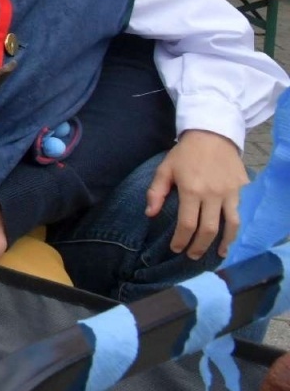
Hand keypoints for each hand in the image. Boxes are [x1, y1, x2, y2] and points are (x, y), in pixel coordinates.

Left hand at [146, 130, 248, 258]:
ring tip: (218, 254)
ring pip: (230, 225)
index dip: (181, 240)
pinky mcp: (242, 188)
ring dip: (224, 242)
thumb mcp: (165, 169)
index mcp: (191, 190)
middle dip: (200, 246)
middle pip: (209, 229)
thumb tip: (149, 214)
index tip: (176, 249)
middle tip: (193, 256)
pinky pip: (240, 212)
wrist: (213, 134)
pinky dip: (236, 228)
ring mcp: (230, 192)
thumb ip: (156, 192)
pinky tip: (231, 236)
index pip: (187, 224)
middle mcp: (213, 194)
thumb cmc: (185, 153)